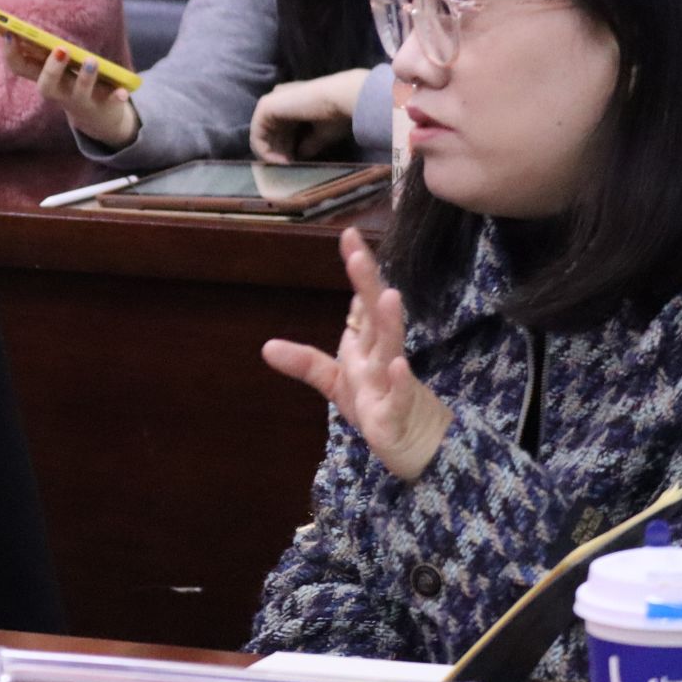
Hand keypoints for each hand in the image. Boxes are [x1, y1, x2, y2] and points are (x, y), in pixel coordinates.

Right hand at [4, 40, 139, 147]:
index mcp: (45, 79)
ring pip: (80, 93)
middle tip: (60, 49)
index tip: (8, 34)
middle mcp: (59, 94)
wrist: (100, 119)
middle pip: (46, 87)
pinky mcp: (104, 108)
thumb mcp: (58, 70)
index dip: (10, 53)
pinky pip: (111, 103)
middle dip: (51, 69)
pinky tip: (123, 91)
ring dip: (85, 78)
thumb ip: (45, 53)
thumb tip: (26, 25)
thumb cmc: (73, 85)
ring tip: (92, 60)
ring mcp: (81, 103)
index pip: (20, 68)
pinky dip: (116, 98)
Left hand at [250, 68, 368, 162]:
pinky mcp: (265, 106)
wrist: (341, 98)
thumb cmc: (337, 113)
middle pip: (271, 134)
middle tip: (288, 170)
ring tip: (285, 169)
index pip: (282, 131)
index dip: (287, 150)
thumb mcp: (322, 134)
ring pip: (262, 136)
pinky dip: (265, 151)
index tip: (296, 165)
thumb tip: (300, 155)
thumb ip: (308, 144)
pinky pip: (257, 134)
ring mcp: (271, 102)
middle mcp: (280, 100)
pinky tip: (279, 162)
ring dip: (271, 155)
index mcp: (293, 103)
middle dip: (278, 154)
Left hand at [261, 228, 452, 481]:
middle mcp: (381, 356)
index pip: (363, 301)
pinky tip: (397, 365)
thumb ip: (306, 363)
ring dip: (390, 323)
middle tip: (358, 252)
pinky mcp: (395, 414)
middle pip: (375, 315)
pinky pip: (398, 396)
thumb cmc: (378, 407)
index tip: (349, 235)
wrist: (415, 446)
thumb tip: (266, 346)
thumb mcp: (336, 383)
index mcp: (367, 344)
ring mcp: (391, 383)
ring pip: (391, 348)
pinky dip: (399, 381)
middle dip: (368, 283)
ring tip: (389, 296)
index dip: (359, 269)